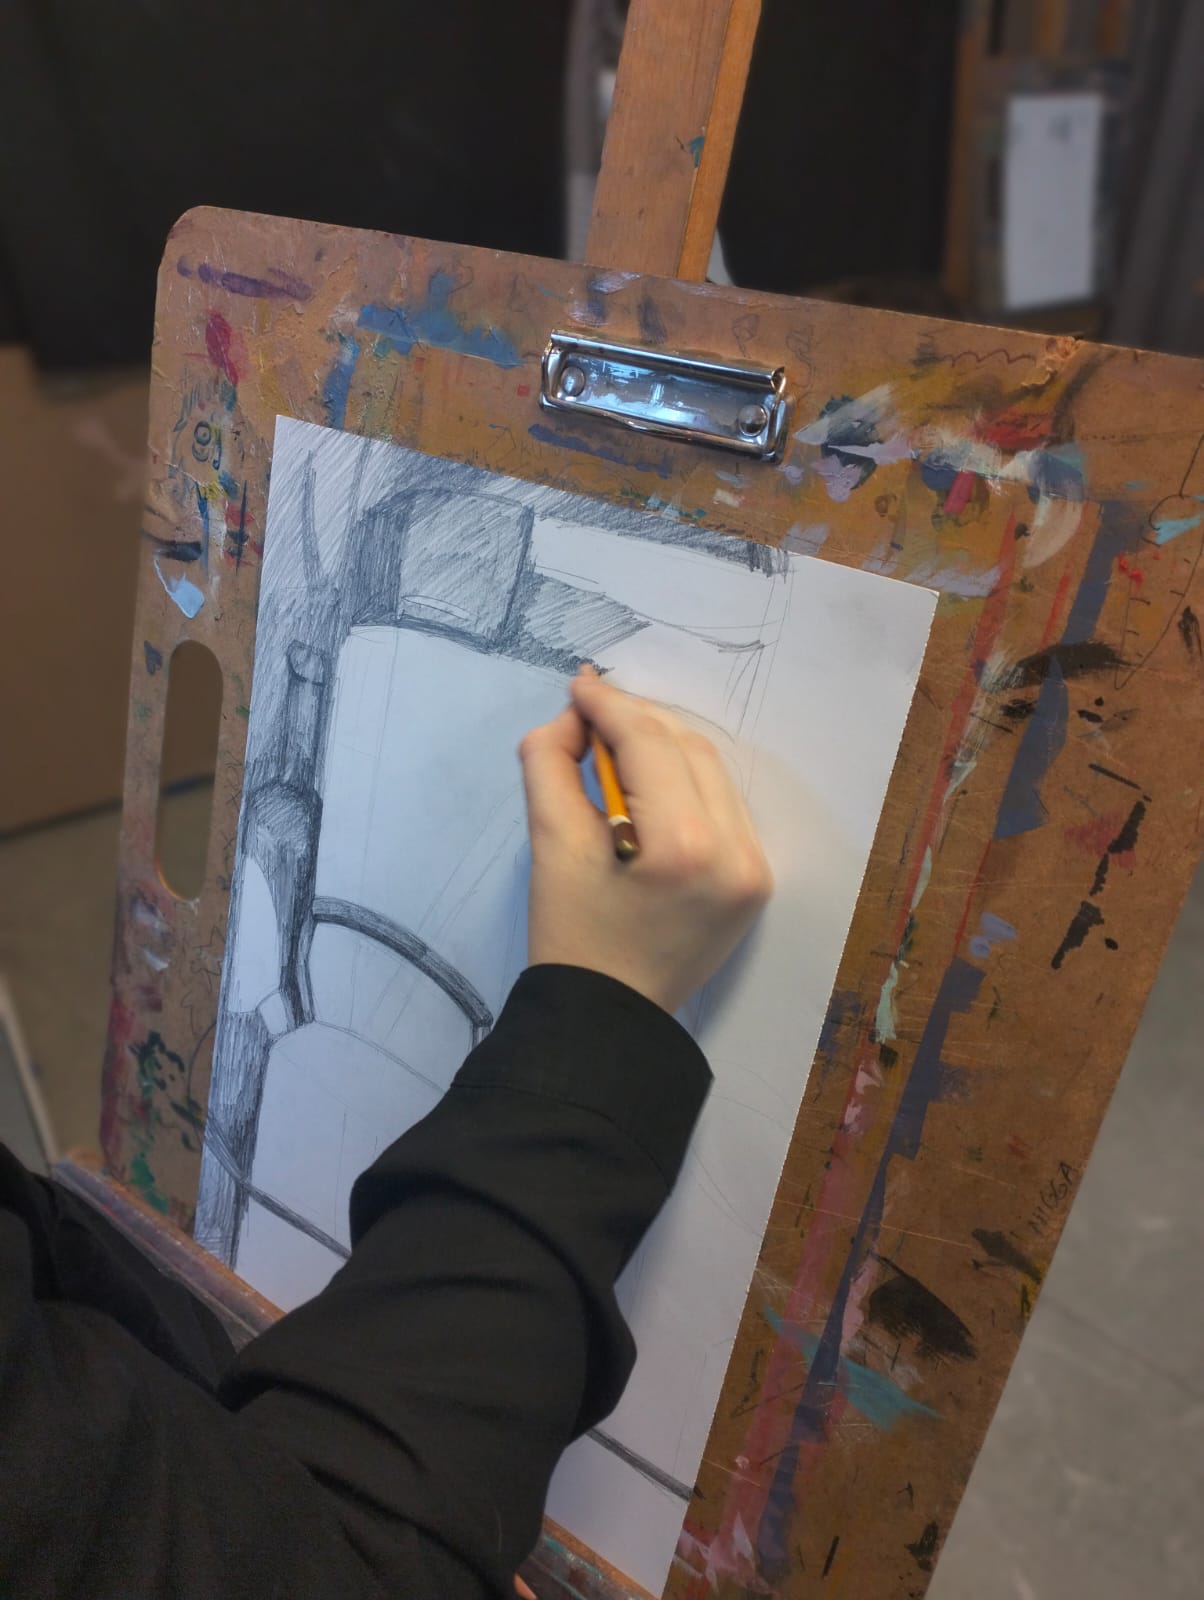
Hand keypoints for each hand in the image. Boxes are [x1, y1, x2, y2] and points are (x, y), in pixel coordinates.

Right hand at [518, 669, 771, 1014]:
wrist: (609, 1016)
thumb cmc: (572, 934)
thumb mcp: (549, 845)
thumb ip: (552, 763)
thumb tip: (574, 718)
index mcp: (682, 846)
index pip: (648, 744)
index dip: (610, 706)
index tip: (578, 685)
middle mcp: (734, 852)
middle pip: (687, 748)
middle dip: (637, 721)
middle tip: (589, 716)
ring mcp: (754, 868)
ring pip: (712, 771)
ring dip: (664, 747)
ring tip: (615, 746)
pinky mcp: (757, 881)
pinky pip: (724, 806)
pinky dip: (687, 783)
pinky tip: (650, 784)